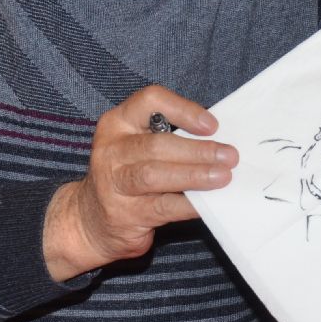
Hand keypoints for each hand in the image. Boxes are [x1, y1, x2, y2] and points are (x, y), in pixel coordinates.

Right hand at [42, 85, 235, 281]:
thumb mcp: (138, 145)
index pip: (150, 101)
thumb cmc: (128, 174)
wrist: (91, 220)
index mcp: (117, 122)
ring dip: (194, 174)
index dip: (183, 110)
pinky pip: (162, 206)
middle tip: (229, 156)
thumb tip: (219, 140)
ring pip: (155, 175)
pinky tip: (208, 203)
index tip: (212, 125)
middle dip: (198, 150)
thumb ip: (170, 136)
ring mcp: (113, 183)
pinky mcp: (123, 214)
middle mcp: (111, 149)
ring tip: (223, 177)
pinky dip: (189, 204)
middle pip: (157, 144)